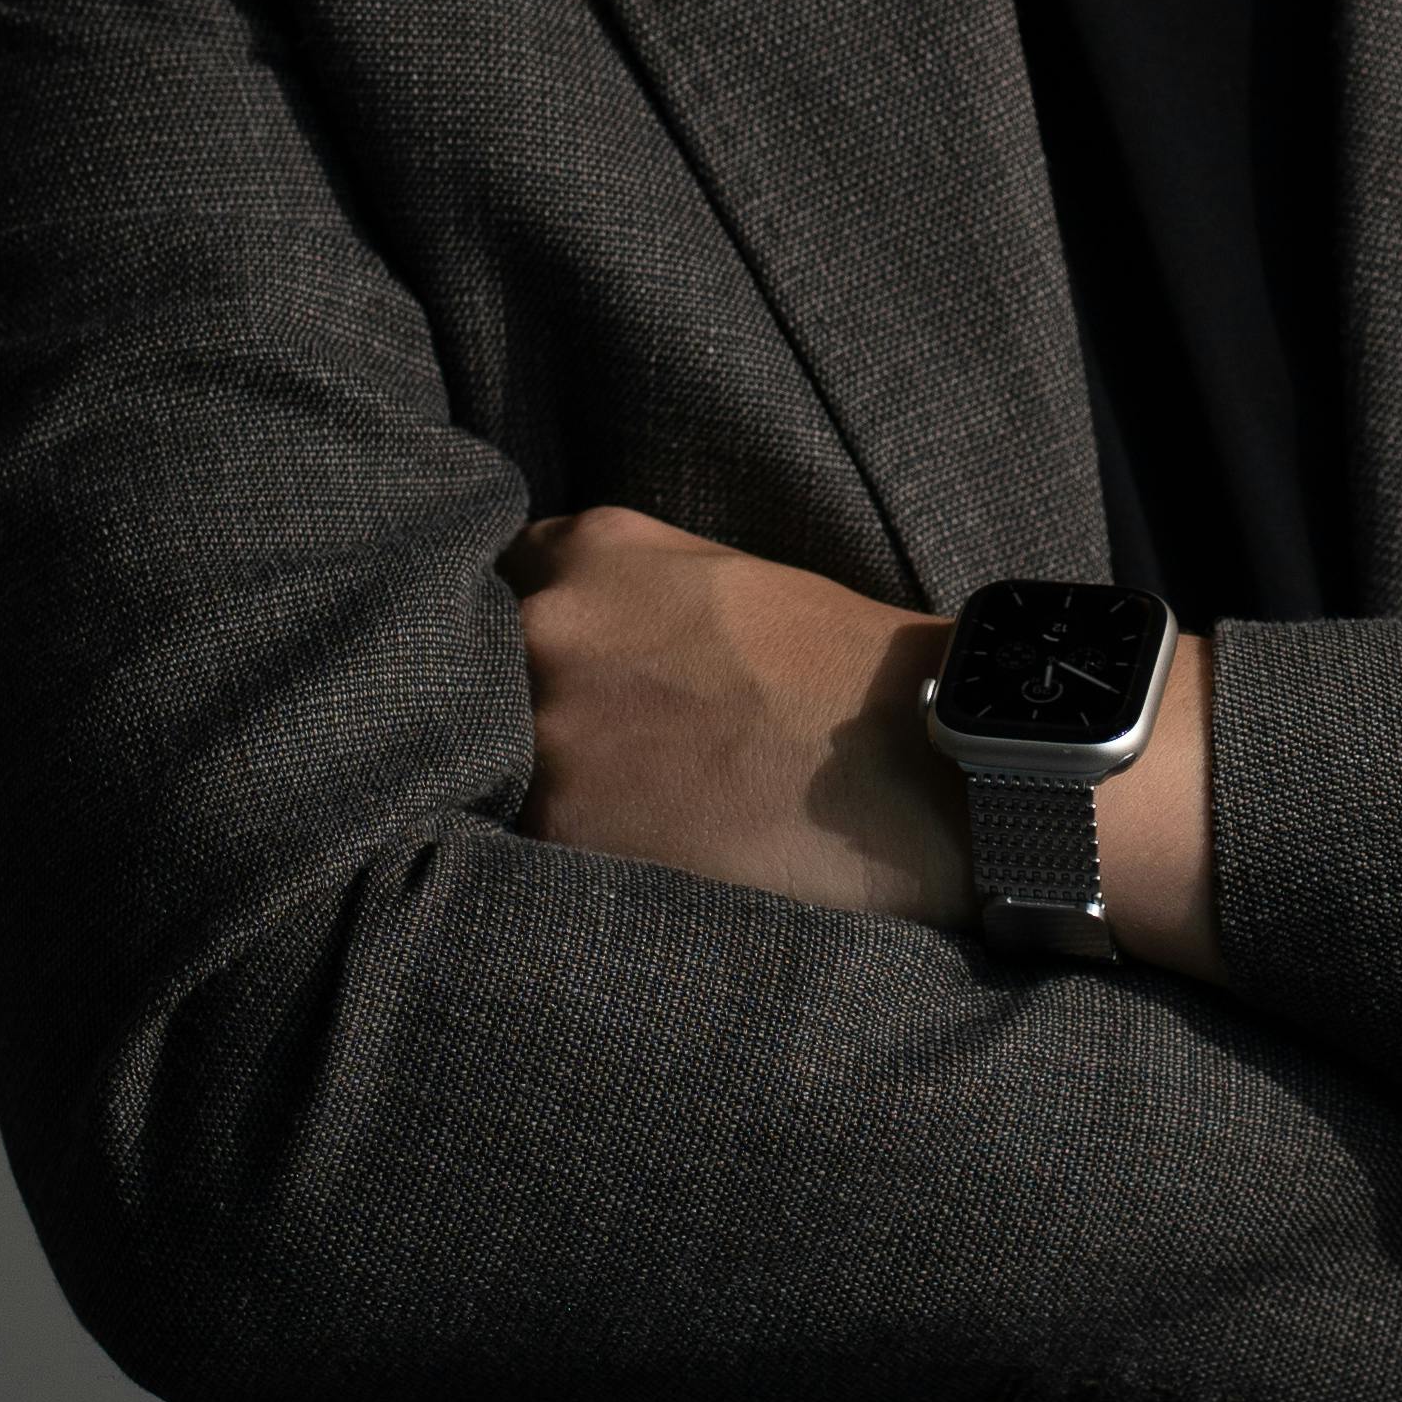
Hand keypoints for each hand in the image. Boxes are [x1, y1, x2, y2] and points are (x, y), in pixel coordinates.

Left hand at [510, 505, 968, 919]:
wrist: (922, 770)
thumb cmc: (849, 679)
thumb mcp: (732, 585)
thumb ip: (631, 597)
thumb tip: (577, 643)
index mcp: (597, 550)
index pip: (502, 582)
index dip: (530, 634)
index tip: (560, 673)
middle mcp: (551, 624)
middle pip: (479, 673)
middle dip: (530, 709)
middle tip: (601, 752)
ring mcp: (545, 724)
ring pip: (493, 760)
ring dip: (538, 784)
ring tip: (626, 812)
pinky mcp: (558, 822)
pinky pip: (520, 837)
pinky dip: (562, 847)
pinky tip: (633, 851)